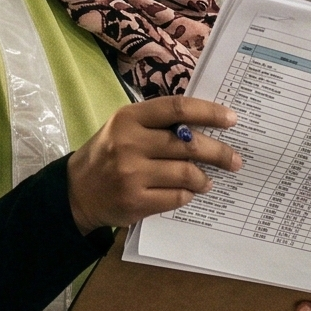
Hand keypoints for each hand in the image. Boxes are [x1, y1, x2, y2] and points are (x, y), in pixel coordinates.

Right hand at [66, 96, 240, 234]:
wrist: (75, 191)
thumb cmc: (107, 153)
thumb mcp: (124, 128)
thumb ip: (158, 124)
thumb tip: (204, 126)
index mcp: (129, 118)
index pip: (178, 109)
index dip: (209, 112)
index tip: (232, 119)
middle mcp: (130, 143)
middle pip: (189, 144)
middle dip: (219, 152)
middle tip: (235, 160)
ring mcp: (132, 174)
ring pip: (187, 174)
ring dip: (204, 178)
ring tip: (208, 180)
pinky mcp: (136, 201)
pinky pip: (177, 197)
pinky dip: (188, 194)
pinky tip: (189, 192)